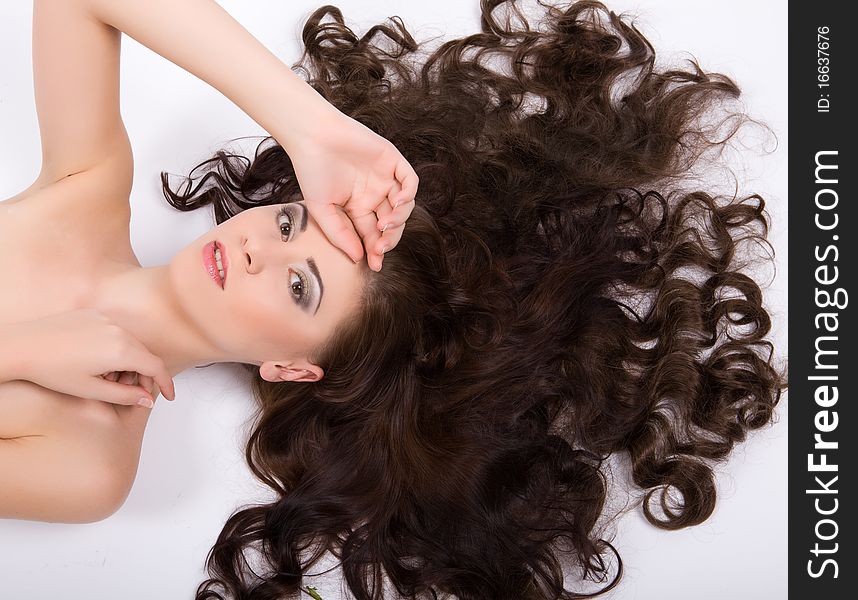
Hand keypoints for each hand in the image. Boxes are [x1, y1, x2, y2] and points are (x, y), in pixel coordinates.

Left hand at [7, 309, 174, 406]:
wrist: (21, 347)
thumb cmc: (50, 369)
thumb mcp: (92, 390)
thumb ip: (126, 396)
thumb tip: (147, 398)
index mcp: (121, 350)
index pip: (156, 367)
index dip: (166, 384)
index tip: (168, 396)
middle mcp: (118, 330)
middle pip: (145, 355)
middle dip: (143, 375)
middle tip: (131, 393)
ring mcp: (106, 319)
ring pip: (131, 343)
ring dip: (129, 362)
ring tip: (108, 379)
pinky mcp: (94, 314)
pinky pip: (116, 332)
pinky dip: (116, 348)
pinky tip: (98, 362)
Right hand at [287, 110, 418, 270]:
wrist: (312, 136)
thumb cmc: (312, 170)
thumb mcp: (321, 209)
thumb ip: (340, 234)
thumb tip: (358, 258)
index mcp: (358, 207)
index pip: (373, 235)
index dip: (376, 250)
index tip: (375, 264)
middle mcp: (374, 195)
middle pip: (392, 224)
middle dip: (389, 239)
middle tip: (381, 247)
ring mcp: (385, 178)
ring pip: (404, 205)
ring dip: (399, 219)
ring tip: (386, 225)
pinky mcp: (392, 161)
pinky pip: (410, 181)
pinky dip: (409, 194)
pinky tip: (399, 203)